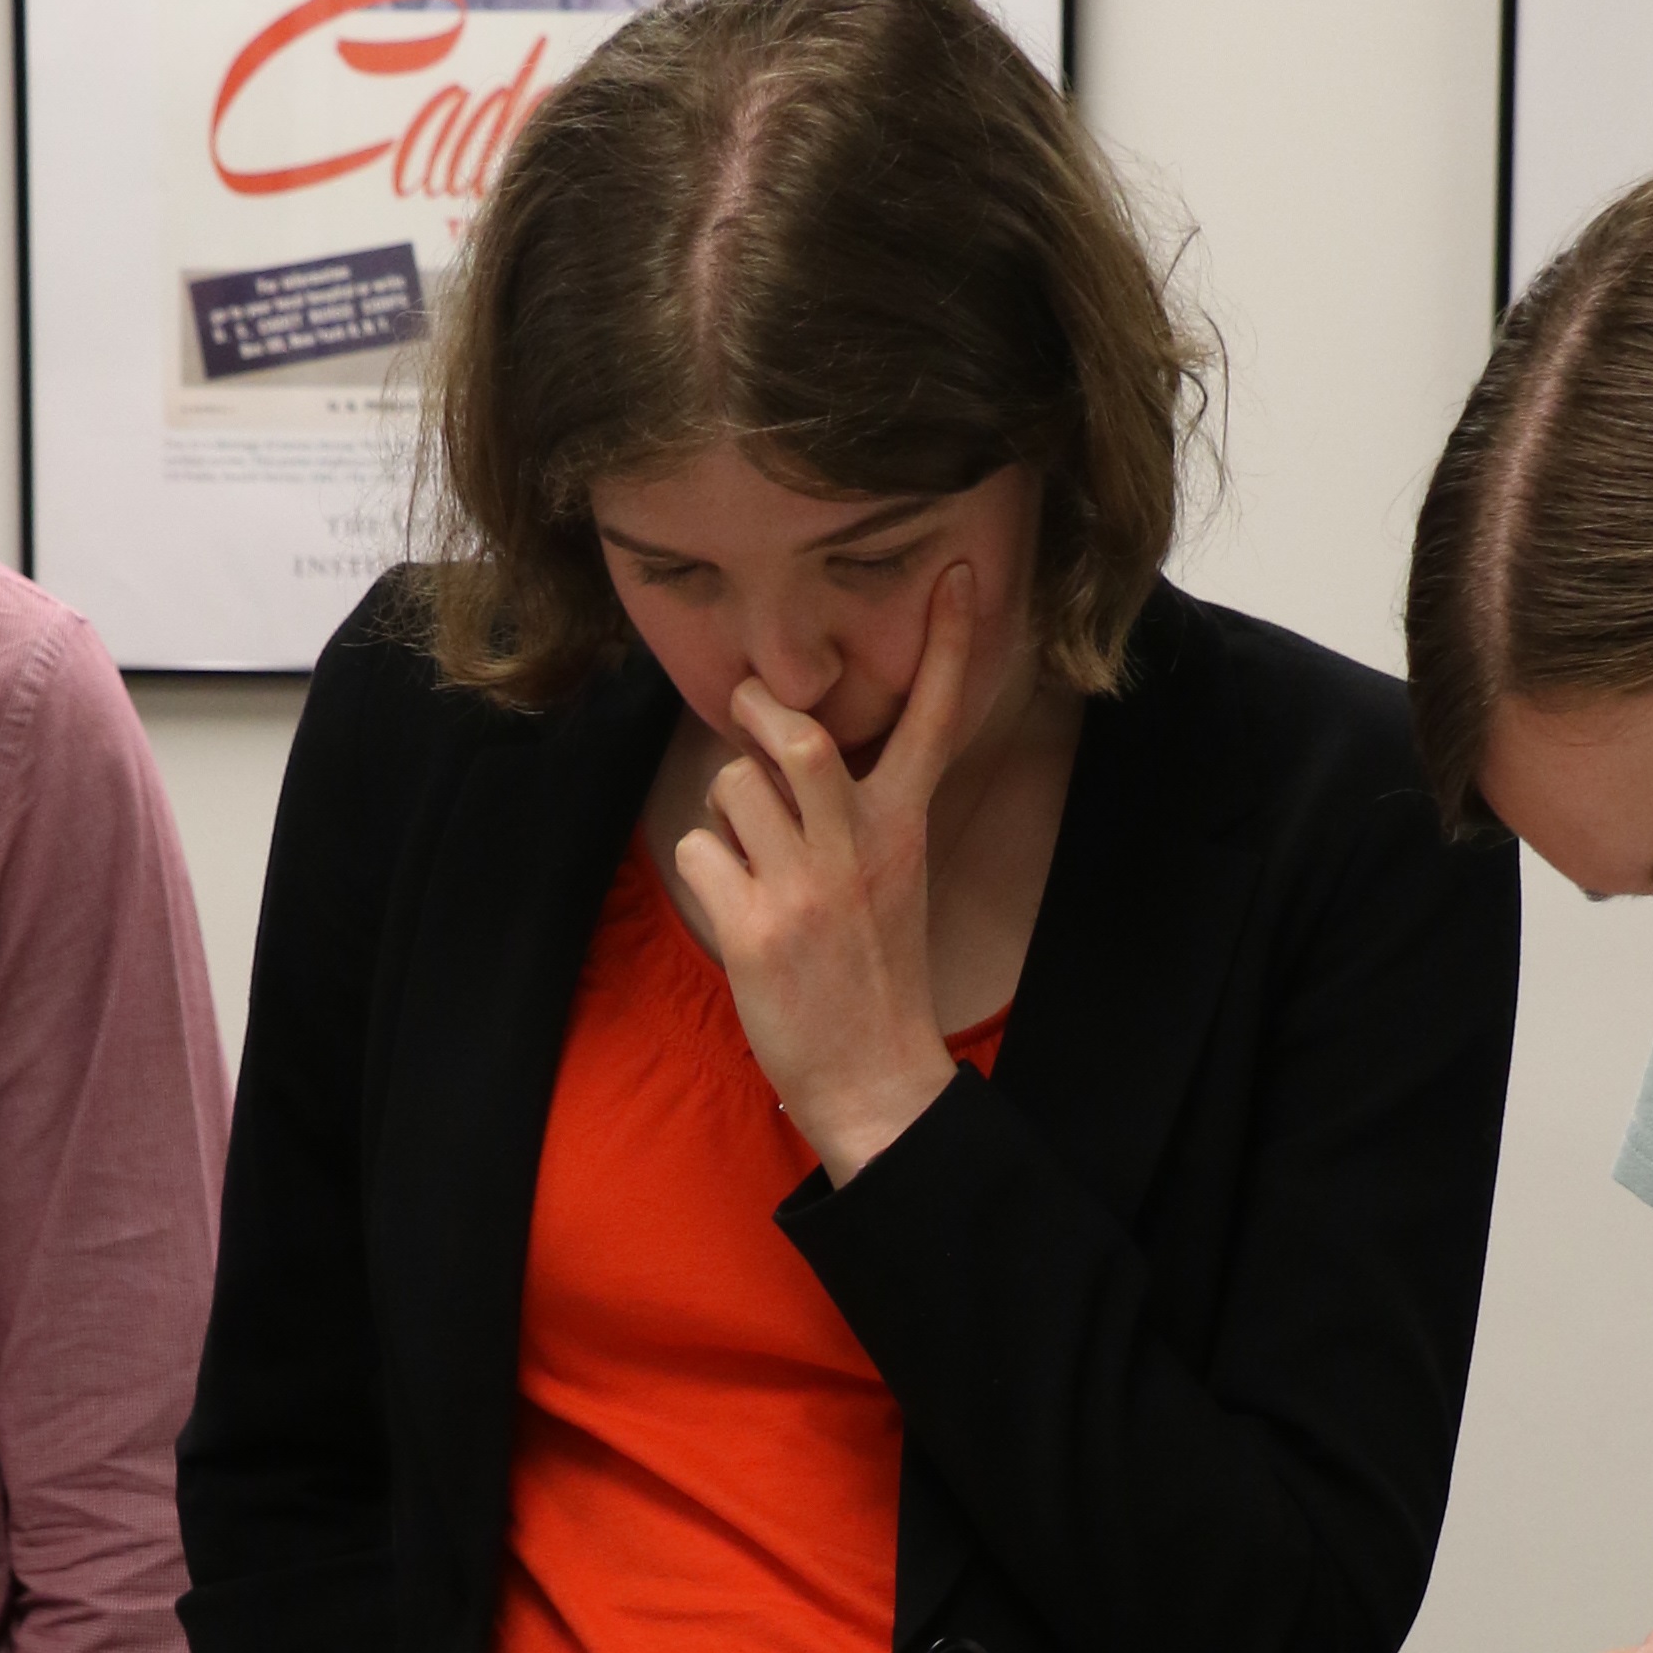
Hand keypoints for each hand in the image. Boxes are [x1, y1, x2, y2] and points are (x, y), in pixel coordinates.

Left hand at [673, 563, 977, 1178]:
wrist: (876, 1078)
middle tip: (750, 715)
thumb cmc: (873, 972)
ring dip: (724, 808)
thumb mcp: (890, 878)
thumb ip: (854, 809)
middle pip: (798, 738)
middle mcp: (858, 849)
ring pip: (732, 788)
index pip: (930, 722)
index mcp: (903, 828)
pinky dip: (705, 871)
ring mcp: (806, 890)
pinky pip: (698, 851)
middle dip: (758, 713)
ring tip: (751, 854)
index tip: (954, 574)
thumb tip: (786, 742)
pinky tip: (737, 909)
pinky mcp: (756, 931)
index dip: (945, 646)